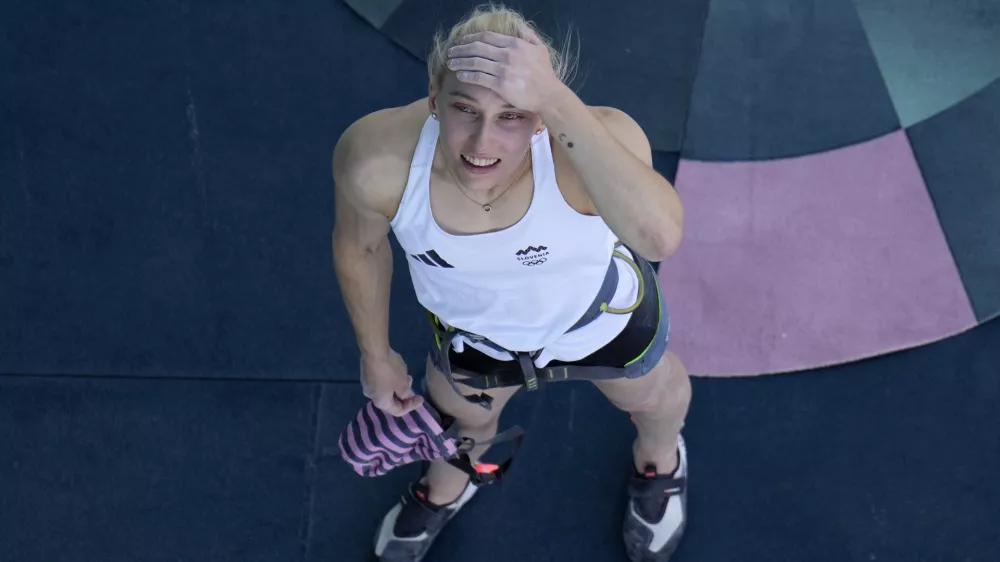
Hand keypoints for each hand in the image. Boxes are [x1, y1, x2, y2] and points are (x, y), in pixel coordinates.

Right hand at [360, 350, 423, 416]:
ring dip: (398, 385)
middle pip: (391, 400)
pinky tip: (397, 370)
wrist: (374, 351)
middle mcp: (371, 396)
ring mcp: (367, 384)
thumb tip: (406, 396)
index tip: (420, 398)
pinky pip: (381, 381)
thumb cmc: (389, 371)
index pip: (398, 411)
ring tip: (406, 376)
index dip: (411, 406)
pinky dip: (390, 379)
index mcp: (380, 402)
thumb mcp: (402, 384)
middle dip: (404, 394)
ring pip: (386, 389)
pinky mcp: (366, 373)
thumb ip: (406, 394)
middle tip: (412, 386)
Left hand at [446, 29, 564, 112]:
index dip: (471, 38)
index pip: (486, 37)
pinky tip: (460, 75)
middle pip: (477, 47)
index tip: (461, 41)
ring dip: (460, 61)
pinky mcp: (501, 85)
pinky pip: (479, 77)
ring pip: (476, 62)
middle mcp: (508, 54)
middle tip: (451, 52)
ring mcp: (504, 69)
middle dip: (461, 49)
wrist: (549, 94)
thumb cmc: (544, 73)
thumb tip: (518, 26)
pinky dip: (467, 75)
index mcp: (515, 43)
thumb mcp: (540, 48)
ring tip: (450, 63)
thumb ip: (528, 35)